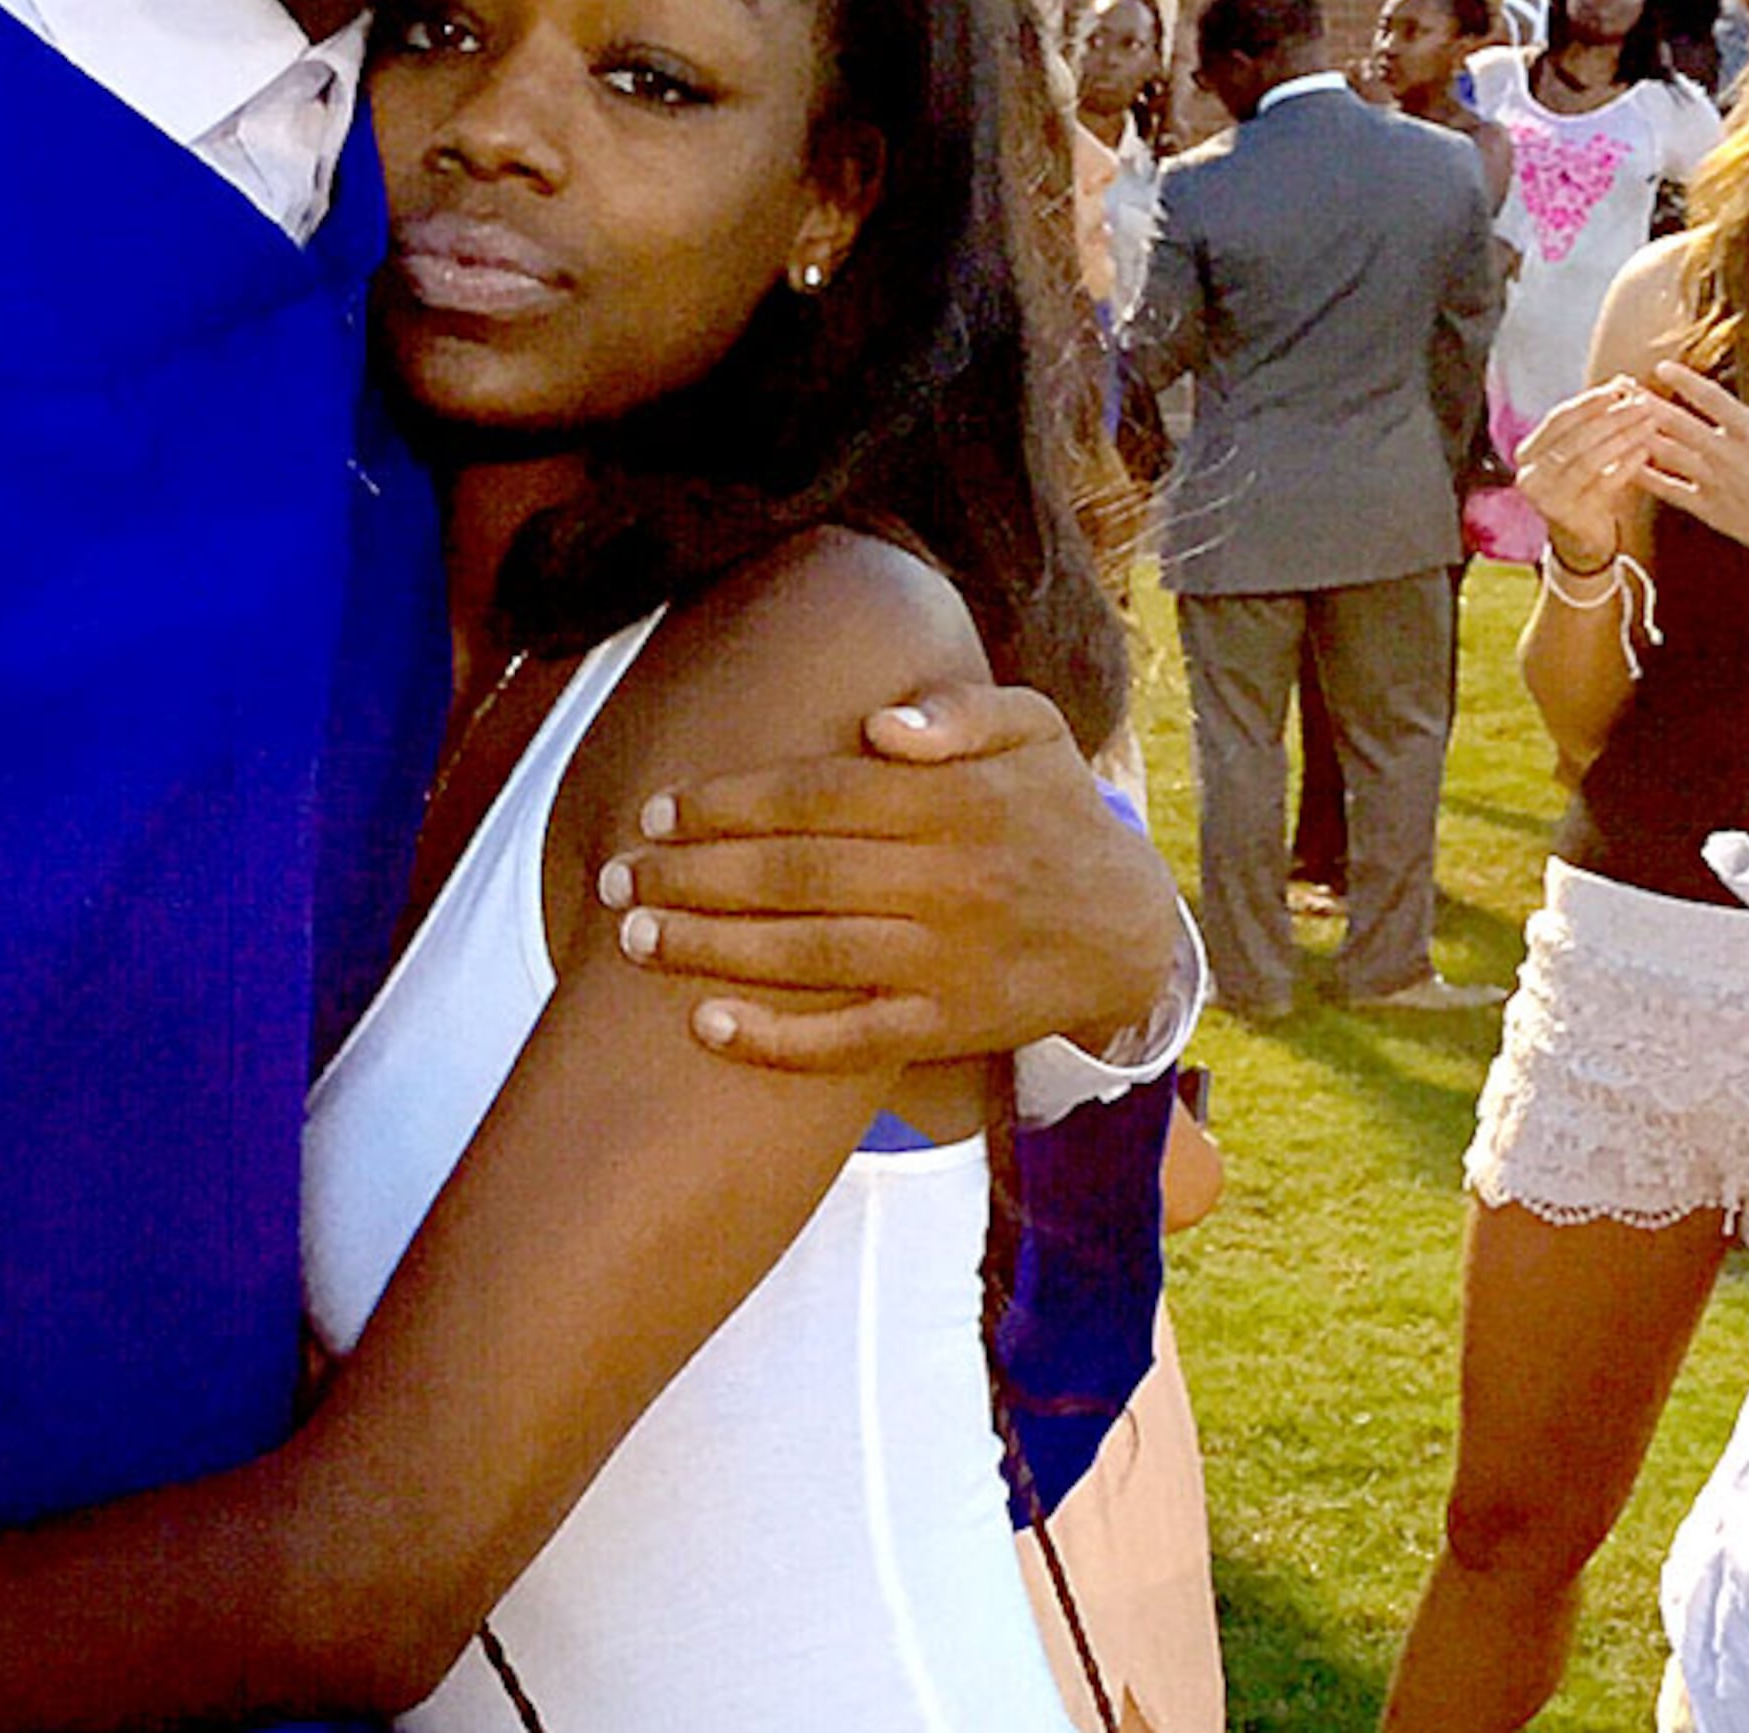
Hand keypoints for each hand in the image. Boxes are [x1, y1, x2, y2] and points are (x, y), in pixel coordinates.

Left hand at [599, 681, 1189, 1073]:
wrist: (1130, 931)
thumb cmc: (1055, 813)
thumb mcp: (1034, 730)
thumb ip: (961, 710)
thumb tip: (882, 723)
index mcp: (952, 801)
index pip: (815, 796)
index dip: (728, 803)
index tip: (658, 810)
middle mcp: (944, 880)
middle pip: (794, 875)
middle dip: (693, 875)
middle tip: (618, 876)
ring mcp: (943, 960)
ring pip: (808, 955)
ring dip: (712, 948)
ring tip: (634, 939)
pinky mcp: (945, 1025)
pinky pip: (850, 1039)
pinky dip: (778, 1039)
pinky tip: (710, 1027)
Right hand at [1512, 374, 1661, 570]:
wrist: (1579, 541)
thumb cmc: (1582, 488)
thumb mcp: (1580, 452)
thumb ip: (1594, 420)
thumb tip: (1622, 382)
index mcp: (1527, 453)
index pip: (1558, 419)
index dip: (1590, 401)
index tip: (1620, 387)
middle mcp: (1530, 475)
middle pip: (1575, 437)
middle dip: (1612, 417)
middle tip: (1643, 403)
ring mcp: (1548, 498)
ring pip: (1589, 459)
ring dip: (1623, 437)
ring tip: (1648, 423)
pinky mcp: (1571, 516)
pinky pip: (1604, 484)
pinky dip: (1626, 466)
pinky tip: (1645, 452)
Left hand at [1639, 353, 1748, 601]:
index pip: (1711, 398)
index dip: (1684, 381)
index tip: (1661, 366)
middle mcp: (1728, 455)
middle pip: (1676, 423)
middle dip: (1645, 402)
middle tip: (1619, 386)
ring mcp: (1715, 483)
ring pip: (1667, 454)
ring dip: (1638, 433)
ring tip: (1613, 418)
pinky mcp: (1709, 509)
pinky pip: (1669, 491)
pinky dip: (1644, 477)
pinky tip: (1621, 465)